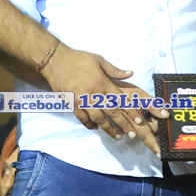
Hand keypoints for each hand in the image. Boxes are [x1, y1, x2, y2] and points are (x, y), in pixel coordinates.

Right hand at [41, 46, 162, 153]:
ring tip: (117, 136)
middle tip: (132, 134)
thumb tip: (130, 73)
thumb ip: (115, 70)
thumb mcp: (99, 60)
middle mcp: (94, 93)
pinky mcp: (72, 104)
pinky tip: (95, 128)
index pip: (121, 100)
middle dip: (123, 124)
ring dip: (108, 129)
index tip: (139, 120)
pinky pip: (82, 118)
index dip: (131, 111)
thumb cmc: (79, 58)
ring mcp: (82, 100)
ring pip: (98, 118)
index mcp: (103, 82)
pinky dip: (89, 124)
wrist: (56, 60)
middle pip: (112, 112)